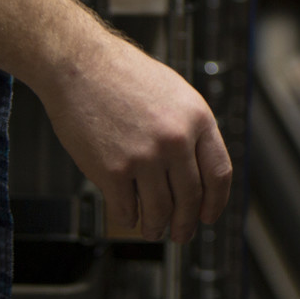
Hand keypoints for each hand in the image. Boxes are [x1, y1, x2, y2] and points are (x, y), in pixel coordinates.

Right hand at [36, 30, 232, 243]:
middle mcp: (175, 139)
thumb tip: (199, 171)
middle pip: (191, 199)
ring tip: (153, 230)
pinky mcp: (112, 170)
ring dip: (157, 228)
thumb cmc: (124, 76)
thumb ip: (190, 130)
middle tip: (181, 234)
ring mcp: (144, 156)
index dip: (216, 203)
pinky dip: (129, 219)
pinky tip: (129, 216)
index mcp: (197, 118)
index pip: (219, 174)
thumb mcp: (175, 94)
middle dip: (186, 225)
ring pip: (160, 212)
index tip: (208, 216)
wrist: (80, 65)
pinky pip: (127, 210)